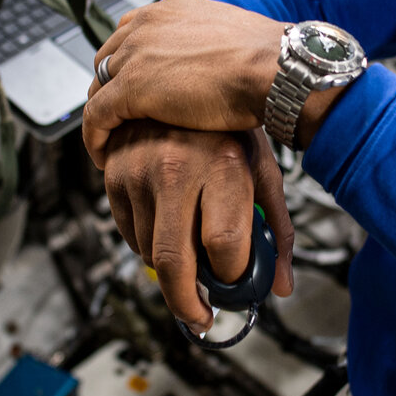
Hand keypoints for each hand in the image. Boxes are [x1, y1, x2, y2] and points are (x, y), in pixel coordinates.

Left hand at [84, 0, 282, 165]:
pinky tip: (102, 156)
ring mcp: (135, 54)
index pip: (132, 33)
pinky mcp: (130, 88)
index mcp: (171, 9)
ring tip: (110, 139)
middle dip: (111, 87)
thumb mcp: (233, 40)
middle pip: (108, 57)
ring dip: (102, 114)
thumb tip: (219, 65)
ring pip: (98, 87)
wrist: (273, 69)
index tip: (135, 87)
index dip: (130, 63)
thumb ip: (212, 47)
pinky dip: (94, 138)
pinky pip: (96, 116)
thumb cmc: (266, 61)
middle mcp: (147, 24)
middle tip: (119, 117)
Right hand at [101, 122, 294, 331]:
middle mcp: (178, 168)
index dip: (232, 275)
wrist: (185, 79)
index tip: (237, 285)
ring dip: (170, 271)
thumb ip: (276, 229)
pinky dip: (147, 246)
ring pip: (149, 253)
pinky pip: (128, 234)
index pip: (225, 244)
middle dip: (188, 303)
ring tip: (192, 259)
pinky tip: (167, 230)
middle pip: (176, 262)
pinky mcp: (115, 175)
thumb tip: (280, 285)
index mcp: (224, 165)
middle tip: (201, 315)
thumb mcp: (262, 170)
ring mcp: (140, 171)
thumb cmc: (231, 129)